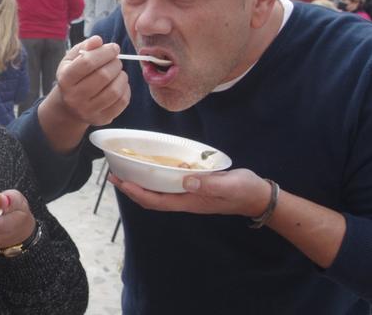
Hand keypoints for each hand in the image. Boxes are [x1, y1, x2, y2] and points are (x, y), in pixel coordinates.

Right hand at [50, 36, 129, 126]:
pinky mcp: (102, 119)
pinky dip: (126, 89)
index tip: (114, 48)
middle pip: (103, 76)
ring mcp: (88, 111)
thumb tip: (98, 40)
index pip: (87, 62)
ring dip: (122, 76)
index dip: (104, 52)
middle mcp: (74, 97)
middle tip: (116, 60)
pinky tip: (120, 84)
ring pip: (115, 90)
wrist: (69, 107)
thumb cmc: (73, 77)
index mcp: (65, 79)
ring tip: (118, 72)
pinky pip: (122, 102)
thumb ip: (85, 47)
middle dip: (115, 63)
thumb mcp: (72, 60)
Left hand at [109, 168, 271, 217]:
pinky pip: (167, 187)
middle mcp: (184, 201)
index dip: (135, 193)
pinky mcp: (192, 189)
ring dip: (139, 184)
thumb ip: (209, 184)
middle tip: (113, 175)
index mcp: (189, 202)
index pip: (155, 201)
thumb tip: (186, 181)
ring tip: (124, 172)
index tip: (120, 182)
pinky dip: (153, 179)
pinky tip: (149, 169)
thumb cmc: (244, 191)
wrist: (258, 196)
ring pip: (156, 193)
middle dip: (130, 188)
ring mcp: (187, 196)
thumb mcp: (228, 185)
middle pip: (150, 198)